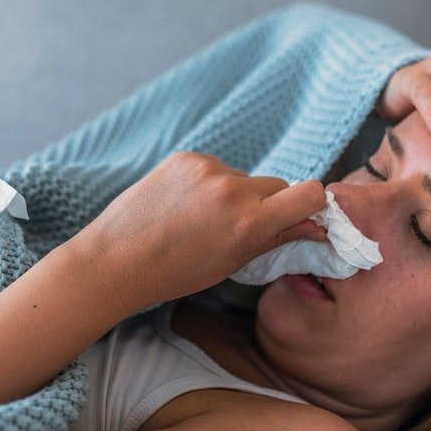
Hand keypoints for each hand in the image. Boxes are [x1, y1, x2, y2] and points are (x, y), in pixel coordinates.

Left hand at [72, 152, 326, 309]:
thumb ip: (276, 239)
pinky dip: (209, 184)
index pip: (309, 194)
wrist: (116, 260)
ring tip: (203, 219)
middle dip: (269, 205)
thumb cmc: (175, 273)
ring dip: (236, 195)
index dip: (312, 204)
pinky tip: (185, 206)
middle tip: (242, 228)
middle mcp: (233, 190)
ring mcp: (207, 169)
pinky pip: (215, 168)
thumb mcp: (232, 264)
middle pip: (277, 186)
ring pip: (244, 178)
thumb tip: (314, 225)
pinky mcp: (186, 158)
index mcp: (249, 224)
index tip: (303, 216)